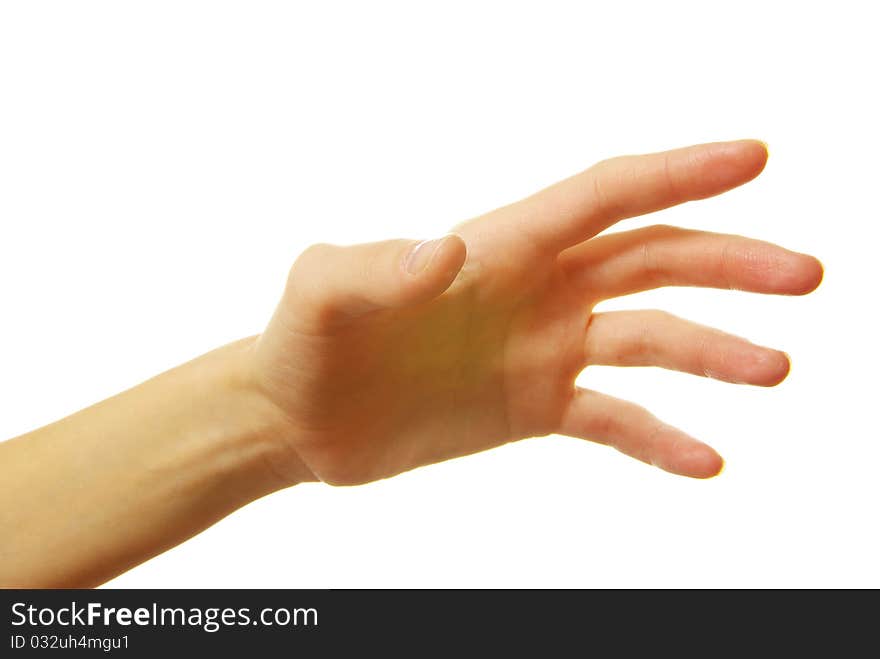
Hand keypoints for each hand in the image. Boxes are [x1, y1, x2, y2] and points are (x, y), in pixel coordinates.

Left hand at [251, 140, 821, 484]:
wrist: (302, 419)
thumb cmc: (305, 342)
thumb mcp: (323, 293)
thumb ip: (375, 265)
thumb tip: (447, 252)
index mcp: (501, 247)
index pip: (605, 198)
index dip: (676, 175)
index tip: (752, 158)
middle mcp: (536, 290)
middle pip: (651, 261)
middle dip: (729, 261)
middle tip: (804, 274)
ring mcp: (542, 349)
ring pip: (648, 339)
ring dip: (714, 351)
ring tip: (774, 367)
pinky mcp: (535, 407)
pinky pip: (613, 419)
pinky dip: (660, 438)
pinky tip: (707, 459)